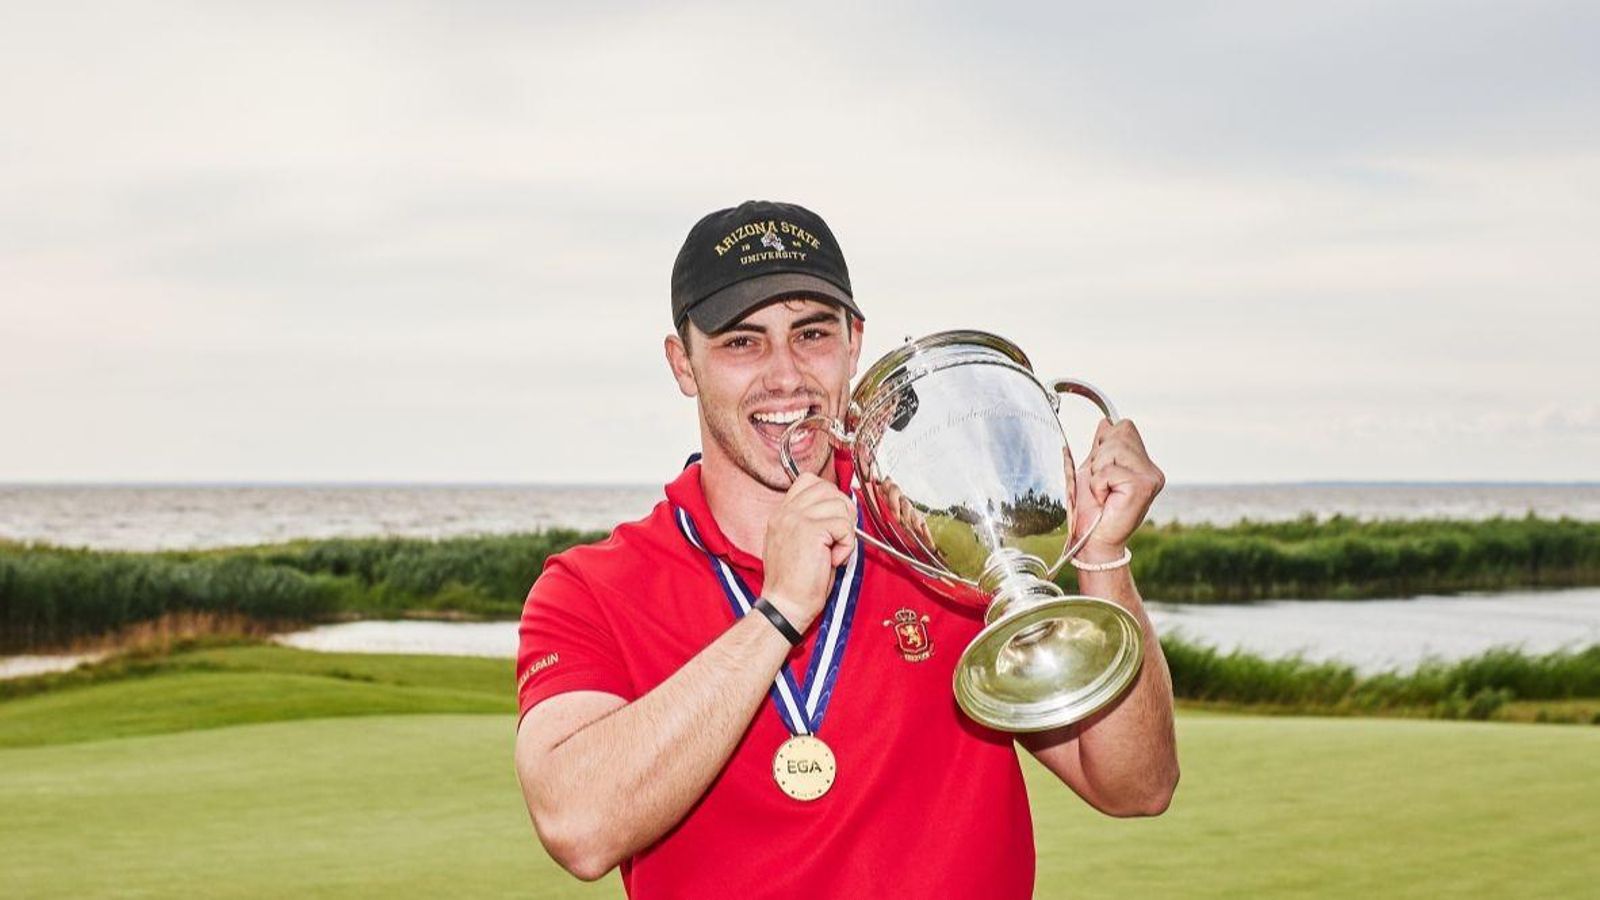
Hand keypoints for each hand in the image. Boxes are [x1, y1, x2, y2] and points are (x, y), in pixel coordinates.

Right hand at [762, 473, 855, 633]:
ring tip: (833, 552)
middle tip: (839, 537)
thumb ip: (811, 521)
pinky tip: (832, 560)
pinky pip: (844, 526)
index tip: (832, 522)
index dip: (830, 497)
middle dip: (843, 511)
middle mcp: (786, 512)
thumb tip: (839, 509)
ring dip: (845, 531)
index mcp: (781, 513)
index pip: (810, 481)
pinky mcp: (810, 530)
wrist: (785, 606)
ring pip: (840, 505)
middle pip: (828, 488)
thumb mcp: (797, 543)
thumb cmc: (796, 582)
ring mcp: (796, 518)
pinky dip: (846, 546)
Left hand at [1071, 419, 1163, 560]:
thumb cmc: (1091, 510)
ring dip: (1098, 471)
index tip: (1101, 470)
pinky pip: (1109, 470)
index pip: (1124, 426)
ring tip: (1103, 491)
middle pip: (1120, 431)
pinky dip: (1098, 484)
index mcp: (1143, 463)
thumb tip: (1105, 422)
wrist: (1093, 541)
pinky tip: (1106, 499)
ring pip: (1114, 448)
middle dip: (1100, 456)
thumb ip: (1101, 447)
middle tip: (1102, 483)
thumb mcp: (1092, 470)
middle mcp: (1151, 469)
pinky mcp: (1143, 487)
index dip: (1104, 443)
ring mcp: (1151, 477)